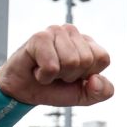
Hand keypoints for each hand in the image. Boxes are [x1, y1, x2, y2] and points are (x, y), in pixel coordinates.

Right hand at [0, 25, 114, 108]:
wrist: (23, 92)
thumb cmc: (54, 88)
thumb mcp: (85, 96)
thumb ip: (102, 92)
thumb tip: (96, 79)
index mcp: (87, 43)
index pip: (102, 58)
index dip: (88, 74)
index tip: (74, 75)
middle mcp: (72, 32)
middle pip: (86, 60)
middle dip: (71, 75)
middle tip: (57, 73)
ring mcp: (55, 31)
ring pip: (71, 62)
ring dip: (57, 75)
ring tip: (47, 70)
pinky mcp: (39, 37)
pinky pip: (52, 66)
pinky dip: (44, 76)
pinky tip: (37, 69)